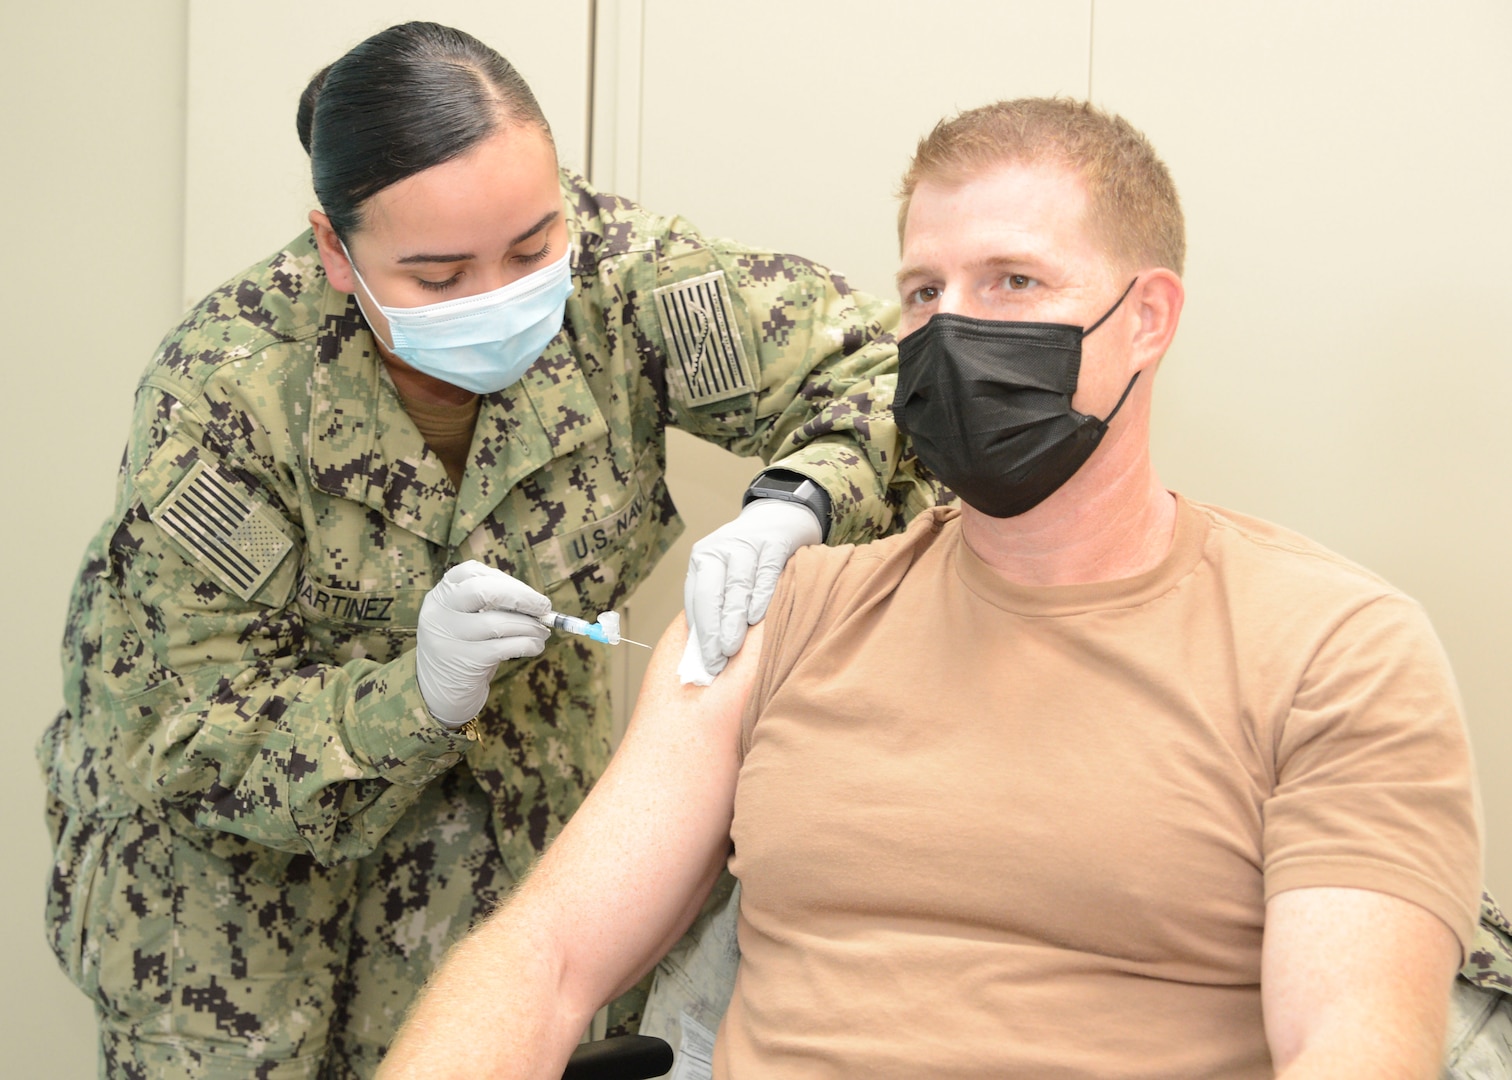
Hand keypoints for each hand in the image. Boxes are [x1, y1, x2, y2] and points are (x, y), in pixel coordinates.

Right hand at [416, 562, 551, 726]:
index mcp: (439, 596)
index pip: (470, 571)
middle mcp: (439, 613)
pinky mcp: (465, 663)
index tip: (525, 592)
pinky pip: (505, 647)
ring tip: (543, 631)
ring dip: (530, 625)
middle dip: (521, 597)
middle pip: (483, 590)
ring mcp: (449, 639)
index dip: (504, 579)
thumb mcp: (467, 621)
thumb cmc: (464, 649)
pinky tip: (535, 646)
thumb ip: (492, 606)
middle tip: (544, 607)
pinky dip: (528, 644)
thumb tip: (535, 602)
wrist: (439, 694)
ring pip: (498, 622)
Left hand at [681, 499, 821, 682]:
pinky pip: (766, 573)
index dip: (699, 634)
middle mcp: (720, 548)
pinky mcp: (775, 542)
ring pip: (737, 586)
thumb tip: (708, 652)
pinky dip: (761, 596)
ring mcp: (747, 543)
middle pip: (711, 593)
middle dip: (712, 631)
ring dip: (733, 620)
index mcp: (703, 559)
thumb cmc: (751, 557)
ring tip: (731, 648)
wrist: (781, 516)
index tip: (704, 664)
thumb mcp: (726, 573)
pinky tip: (756, 618)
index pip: (696, 600)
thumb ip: (717, 604)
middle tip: (715, 662)